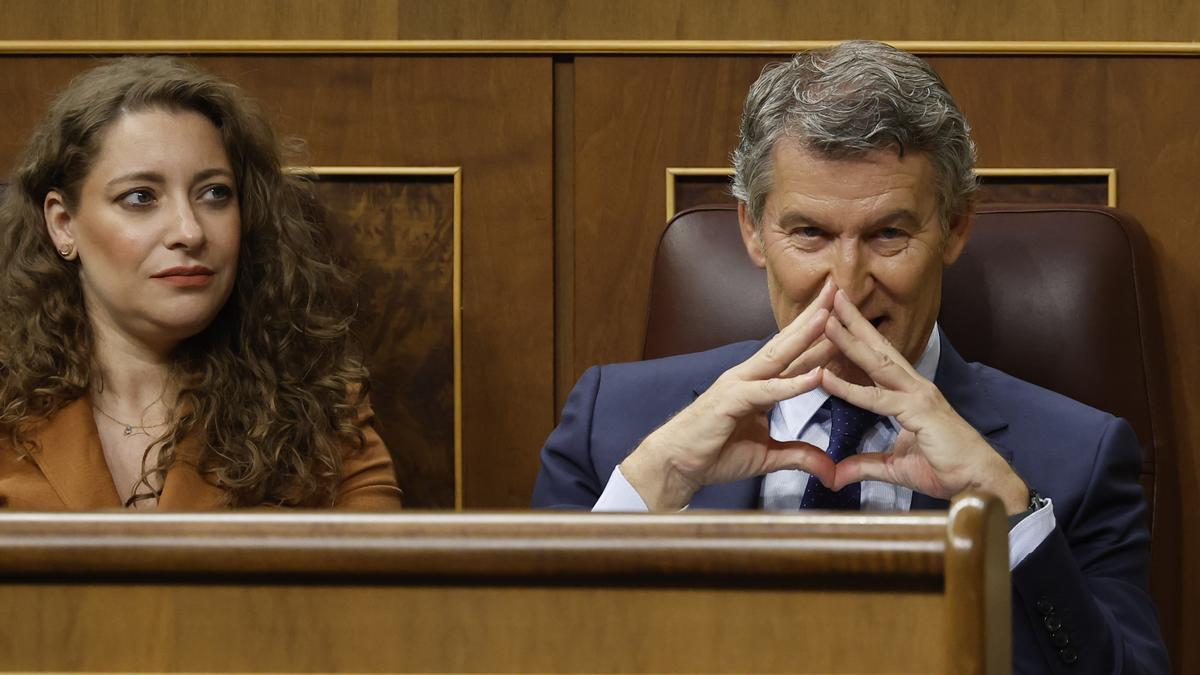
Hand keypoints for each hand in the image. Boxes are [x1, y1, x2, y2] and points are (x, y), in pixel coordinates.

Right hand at [621, 280, 839, 509]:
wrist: (676, 464)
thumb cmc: (715, 454)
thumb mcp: (767, 457)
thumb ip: (798, 456)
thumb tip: (829, 469)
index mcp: (759, 385)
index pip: (794, 356)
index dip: (818, 336)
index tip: (842, 316)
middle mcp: (750, 376)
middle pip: (788, 343)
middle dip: (814, 317)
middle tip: (839, 290)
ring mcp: (739, 384)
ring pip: (778, 356)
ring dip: (805, 335)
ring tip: (829, 315)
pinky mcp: (732, 400)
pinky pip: (768, 391)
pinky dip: (793, 384)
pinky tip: (816, 375)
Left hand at [820, 290, 1028, 513]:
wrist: (980, 484)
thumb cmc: (945, 470)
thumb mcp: (895, 468)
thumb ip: (865, 466)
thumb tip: (836, 475)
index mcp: (910, 394)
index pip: (879, 361)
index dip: (857, 341)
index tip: (836, 321)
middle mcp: (914, 387)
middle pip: (878, 348)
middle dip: (853, 322)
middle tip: (830, 296)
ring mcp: (918, 396)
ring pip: (877, 363)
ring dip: (849, 340)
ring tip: (826, 318)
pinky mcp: (919, 412)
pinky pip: (878, 399)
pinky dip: (849, 388)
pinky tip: (825, 377)